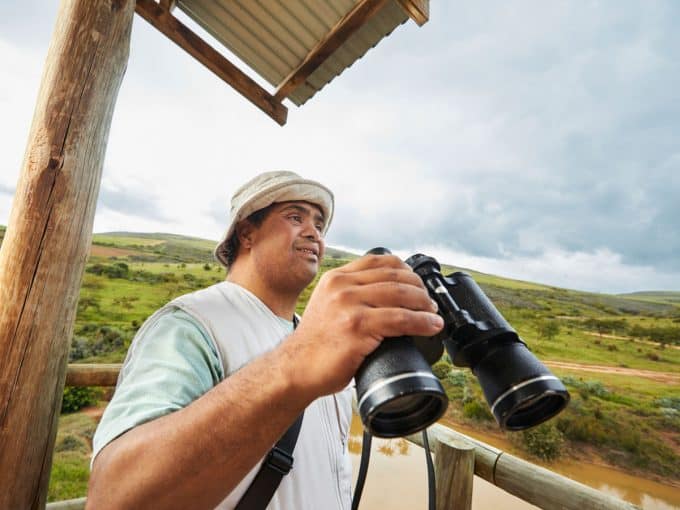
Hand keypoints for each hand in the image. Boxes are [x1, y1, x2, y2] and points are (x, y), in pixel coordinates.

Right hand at [279, 254, 443, 398]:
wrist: (295, 368)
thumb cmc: (315, 343)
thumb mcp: (327, 304)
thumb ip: (350, 294)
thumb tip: (387, 296)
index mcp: (336, 278)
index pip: (379, 261)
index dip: (406, 270)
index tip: (417, 283)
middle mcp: (342, 287)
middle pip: (395, 276)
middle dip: (419, 289)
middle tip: (430, 303)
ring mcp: (349, 306)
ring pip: (401, 295)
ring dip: (425, 305)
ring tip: (433, 314)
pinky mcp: (357, 327)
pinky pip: (401, 320)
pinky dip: (422, 322)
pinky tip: (432, 326)